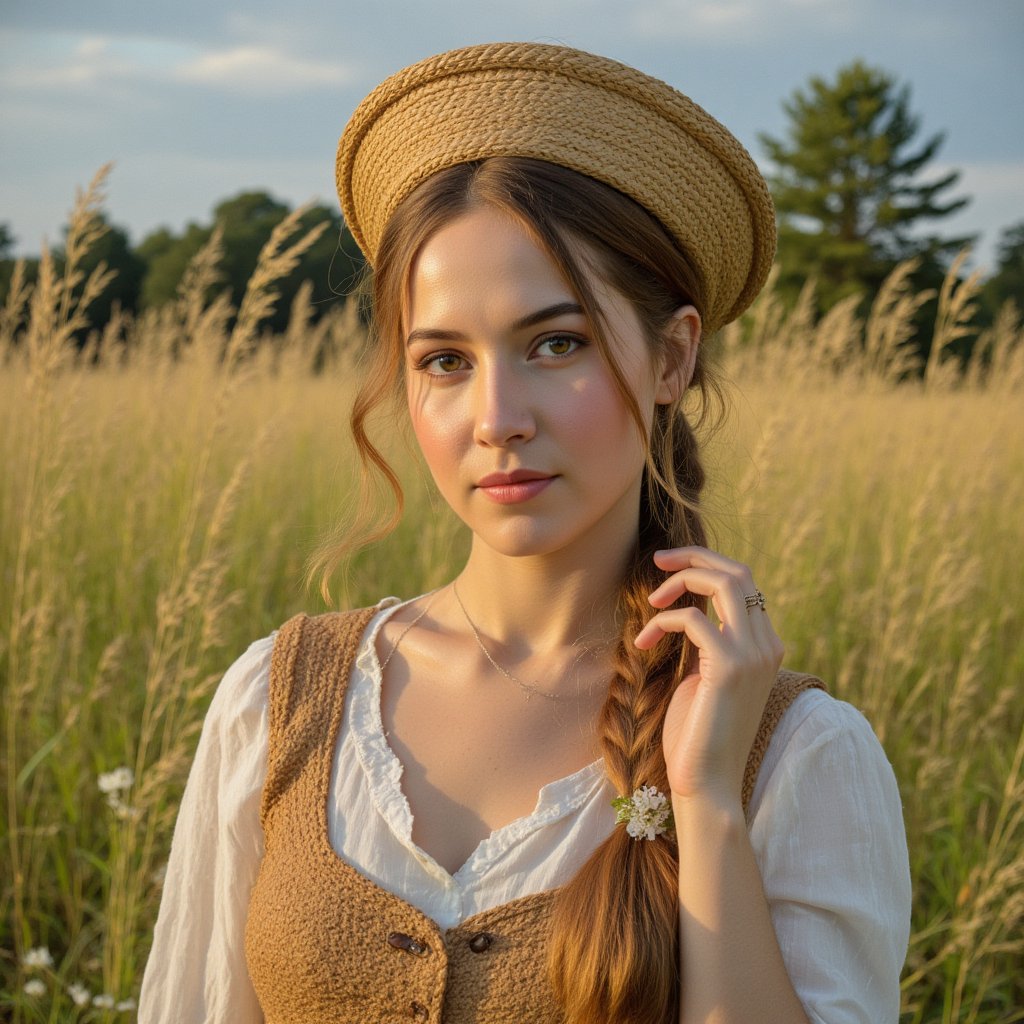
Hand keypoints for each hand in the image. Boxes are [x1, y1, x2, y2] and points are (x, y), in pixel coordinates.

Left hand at [633, 547, 783, 803]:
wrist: (707, 784)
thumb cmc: (698, 735)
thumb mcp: (705, 677)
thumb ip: (707, 643)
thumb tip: (689, 613)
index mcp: (765, 645)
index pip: (744, 583)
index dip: (706, 565)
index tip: (668, 566)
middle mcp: (767, 645)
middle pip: (739, 572)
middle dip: (694, 557)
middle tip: (656, 561)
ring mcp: (753, 655)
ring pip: (725, 582)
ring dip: (682, 579)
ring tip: (652, 599)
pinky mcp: (730, 668)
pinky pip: (694, 618)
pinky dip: (664, 620)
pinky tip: (643, 642)